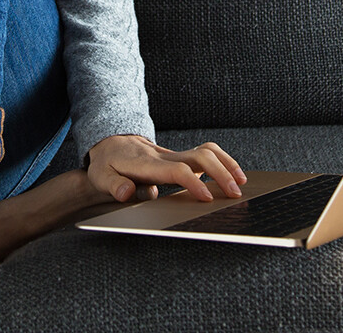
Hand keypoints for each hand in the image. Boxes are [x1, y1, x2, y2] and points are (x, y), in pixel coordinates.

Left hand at [86, 135, 247, 202]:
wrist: (110, 144)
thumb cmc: (107, 164)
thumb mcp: (101, 176)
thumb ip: (114, 185)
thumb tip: (127, 193)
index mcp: (148, 165)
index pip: (176, 171)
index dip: (193, 183)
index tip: (207, 198)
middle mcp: (165, 156)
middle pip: (199, 156)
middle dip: (221, 173)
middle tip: (235, 194)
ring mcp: (174, 154)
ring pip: (206, 151)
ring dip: (226, 163)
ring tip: (242, 182)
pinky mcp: (179, 157)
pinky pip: (205, 154)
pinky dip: (222, 161)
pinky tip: (232, 175)